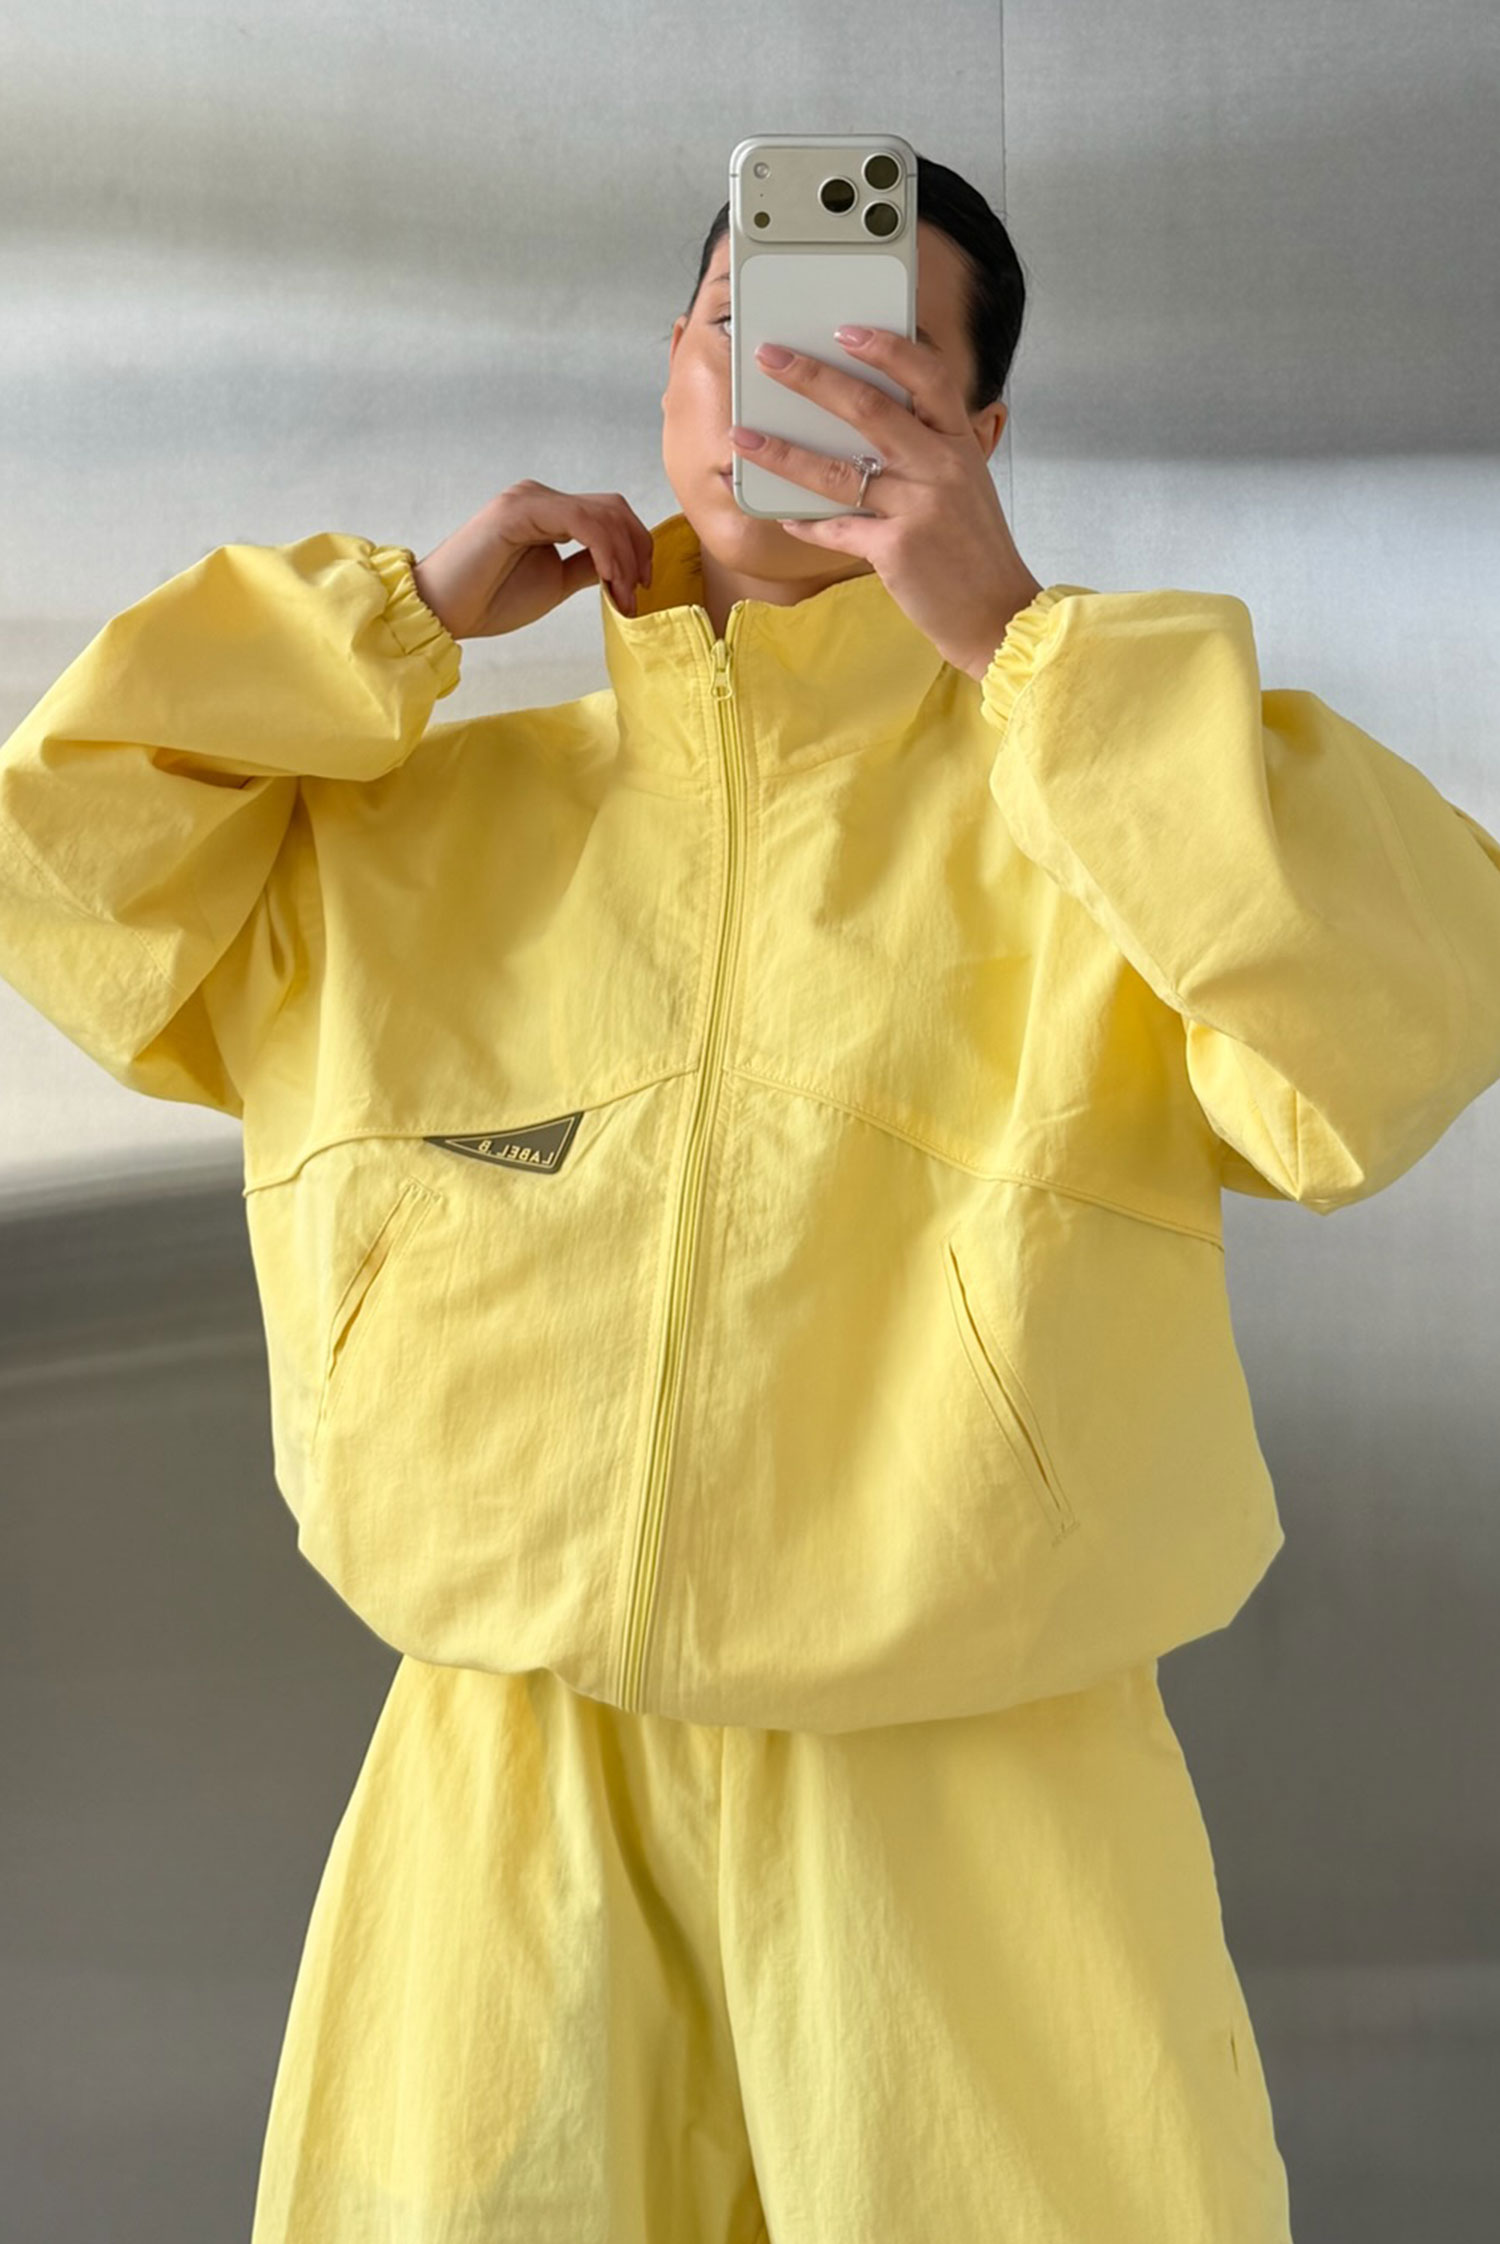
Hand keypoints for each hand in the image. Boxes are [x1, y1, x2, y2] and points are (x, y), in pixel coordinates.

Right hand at [412, 483, 653, 639]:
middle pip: (613, 508)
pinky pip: (580, 521)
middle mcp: (540, 497)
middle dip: (637, 551)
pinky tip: (608, 579)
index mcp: (548, 512)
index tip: (641, 587)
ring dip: (623, 558)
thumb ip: (586, 566)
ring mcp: (529, 499)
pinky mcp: (518, 510)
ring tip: (622, 596)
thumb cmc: (490, 600)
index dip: (636, 546)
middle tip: (637, 594)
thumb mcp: (555, 582)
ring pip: (602, 513)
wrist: (444, 611)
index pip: (609, 514)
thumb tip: (620, 566)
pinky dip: (605, 550)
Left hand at [729, 329, 1042, 679]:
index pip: (927, 374)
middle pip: (867, 408)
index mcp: (959, 441)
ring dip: (781, 452)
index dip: (886, 347)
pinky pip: (834, 527)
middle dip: (810, 378)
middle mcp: (941, 466)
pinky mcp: (895, 549)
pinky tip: (782, 513)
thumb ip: (924, 451)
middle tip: (768, 357)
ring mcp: (918, 507)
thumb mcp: (963, 483)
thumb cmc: (973, 547)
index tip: (844, 329)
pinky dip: (804, 522)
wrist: (996, 612)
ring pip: (835, 470)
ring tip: (743, 437)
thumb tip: (854, 425)